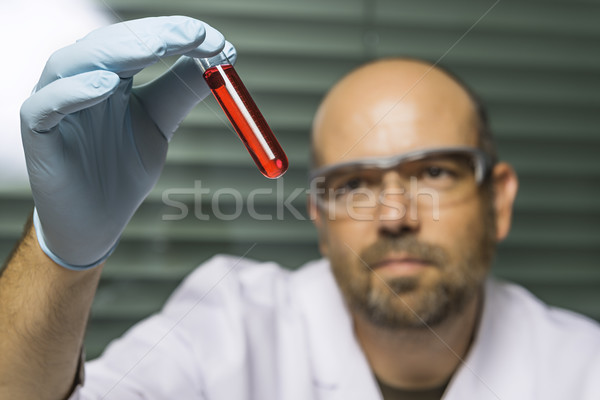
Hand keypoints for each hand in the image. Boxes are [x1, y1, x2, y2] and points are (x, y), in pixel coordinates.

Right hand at [20, 16, 235, 268]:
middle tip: (195, 34)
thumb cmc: (123, 169)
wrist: (98, 222)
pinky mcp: (37, 134)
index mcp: (111, 75)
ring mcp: (55, 104)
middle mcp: (79, 81)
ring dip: (118, 50)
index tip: (217, 40)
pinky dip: (74, 91)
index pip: (141, 41)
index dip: (177, 34)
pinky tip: (106, 84)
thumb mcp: (160, 124)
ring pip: (74, 63)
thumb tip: (221, 56)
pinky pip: (46, 106)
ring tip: (157, 47)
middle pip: (111, 43)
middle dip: (155, 35)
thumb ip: (181, 91)